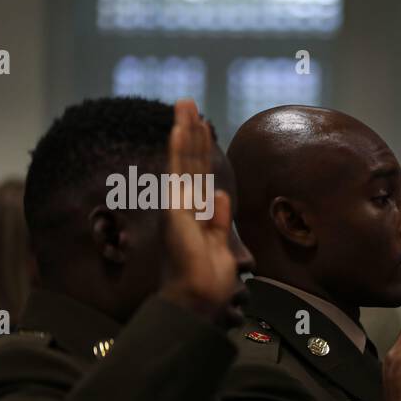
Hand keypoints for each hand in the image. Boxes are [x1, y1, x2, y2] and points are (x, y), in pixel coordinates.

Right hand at [158, 99, 238, 319]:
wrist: (199, 297)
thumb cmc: (208, 280)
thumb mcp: (221, 246)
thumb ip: (220, 220)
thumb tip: (222, 196)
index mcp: (195, 214)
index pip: (200, 174)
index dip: (200, 149)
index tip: (202, 126)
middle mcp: (184, 205)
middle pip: (189, 161)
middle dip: (190, 131)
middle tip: (189, 103)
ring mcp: (179, 205)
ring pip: (184, 159)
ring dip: (185, 130)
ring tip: (186, 103)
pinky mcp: (178, 208)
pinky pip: (179, 172)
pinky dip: (179, 148)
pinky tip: (178, 127)